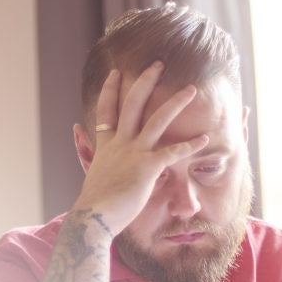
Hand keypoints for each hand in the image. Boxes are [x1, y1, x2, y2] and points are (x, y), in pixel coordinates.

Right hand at [72, 62, 209, 232]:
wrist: (94, 217)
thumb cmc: (95, 201)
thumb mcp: (90, 169)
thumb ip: (86, 148)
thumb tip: (76, 128)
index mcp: (106, 145)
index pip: (106, 110)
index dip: (110, 90)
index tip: (115, 72)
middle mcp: (120, 143)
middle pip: (133, 103)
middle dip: (146, 81)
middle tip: (159, 64)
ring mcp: (134, 153)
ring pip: (157, 120)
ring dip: (176, 102)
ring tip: (192, 89)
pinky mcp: (147, 168)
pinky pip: (173, 152)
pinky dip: (190, 145)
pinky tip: (205, 138)